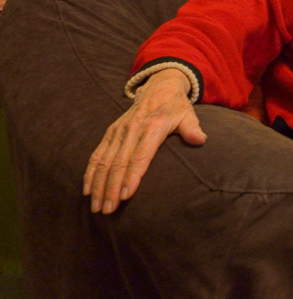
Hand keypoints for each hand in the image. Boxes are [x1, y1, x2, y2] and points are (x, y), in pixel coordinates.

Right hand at [83, 69, 206, 213]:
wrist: (159, 87)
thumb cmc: (176, 107)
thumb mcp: (188, 115)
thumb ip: (192, 128)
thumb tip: (200, 140)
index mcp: (152, 126)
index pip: (140, 156)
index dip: (132, 176)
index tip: (125, 196)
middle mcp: (132, 129)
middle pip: (118, 163)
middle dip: (111, 188)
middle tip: (108, 210)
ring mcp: (118, 131)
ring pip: (104, 162)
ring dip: (99, 185)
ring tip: (97, 207)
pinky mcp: (110, 132)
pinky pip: (97, 155)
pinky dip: (90, 173)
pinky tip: (87, 191)